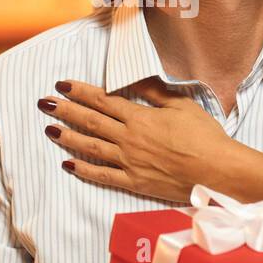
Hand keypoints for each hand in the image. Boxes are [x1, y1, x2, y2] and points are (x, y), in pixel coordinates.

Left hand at [39, 77, 262, 202]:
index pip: (102, 101)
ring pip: (91, 147)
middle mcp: (129, 139)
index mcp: (140, 117)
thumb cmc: (205, 137)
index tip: (62, 84)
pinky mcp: (134, 182)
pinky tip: (68, 164)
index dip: (79, 91)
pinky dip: (84, 170)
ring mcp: (129, 162)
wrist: (218, 172)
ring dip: (67, 137)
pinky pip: (103, 176)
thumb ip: (155, 93)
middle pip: (90, 122)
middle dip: (65, 111)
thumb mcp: (182, 105)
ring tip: (49, 130)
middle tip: (44, 103)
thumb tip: (134, 80)